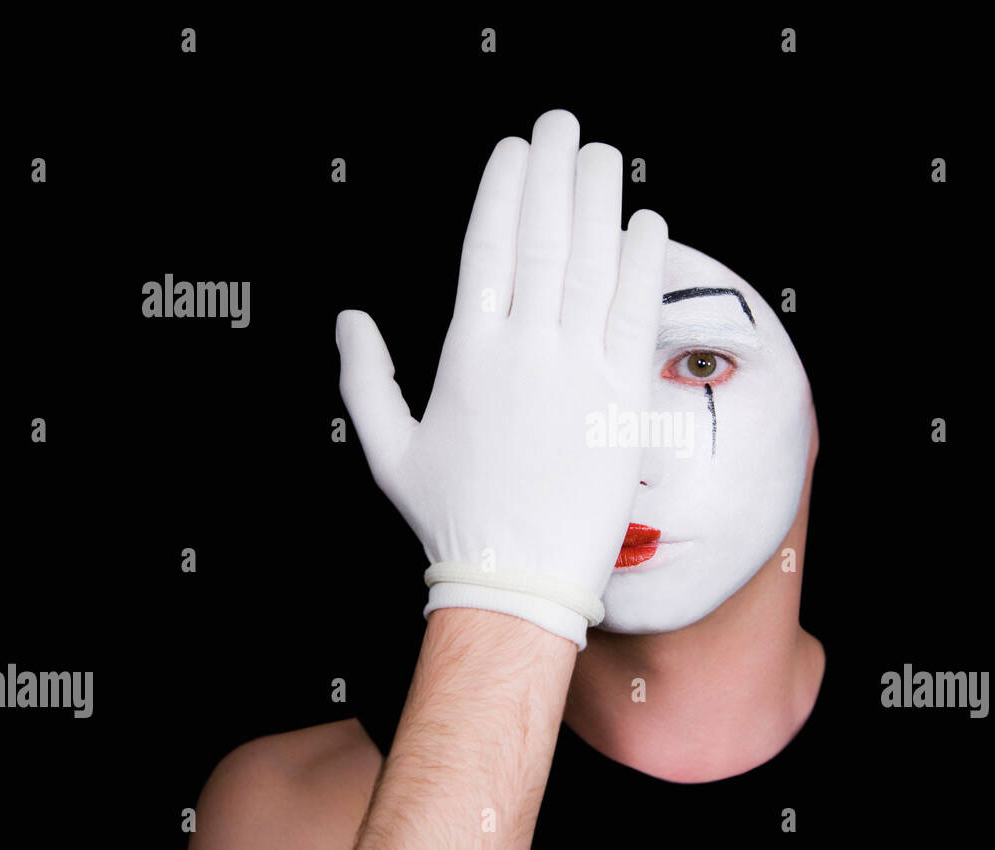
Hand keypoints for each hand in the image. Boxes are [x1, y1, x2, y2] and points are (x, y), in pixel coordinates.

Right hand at [336, 109, 667, 647]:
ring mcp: (577, 370)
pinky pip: (633, 314)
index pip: (486, 249)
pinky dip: (640, 263)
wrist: (519, 577)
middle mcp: (524, 350)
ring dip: (599, 201)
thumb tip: (349, 319)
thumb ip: (364, 378)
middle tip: (563, 126)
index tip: (514, 151)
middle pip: (541, 240)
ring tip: (603, 155)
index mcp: (467, 354)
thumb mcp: (388, 449)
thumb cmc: (453, 516)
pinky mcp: (620, 396)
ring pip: (590, 264)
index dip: (503, 192)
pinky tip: (645, 222)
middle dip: (553, 174)